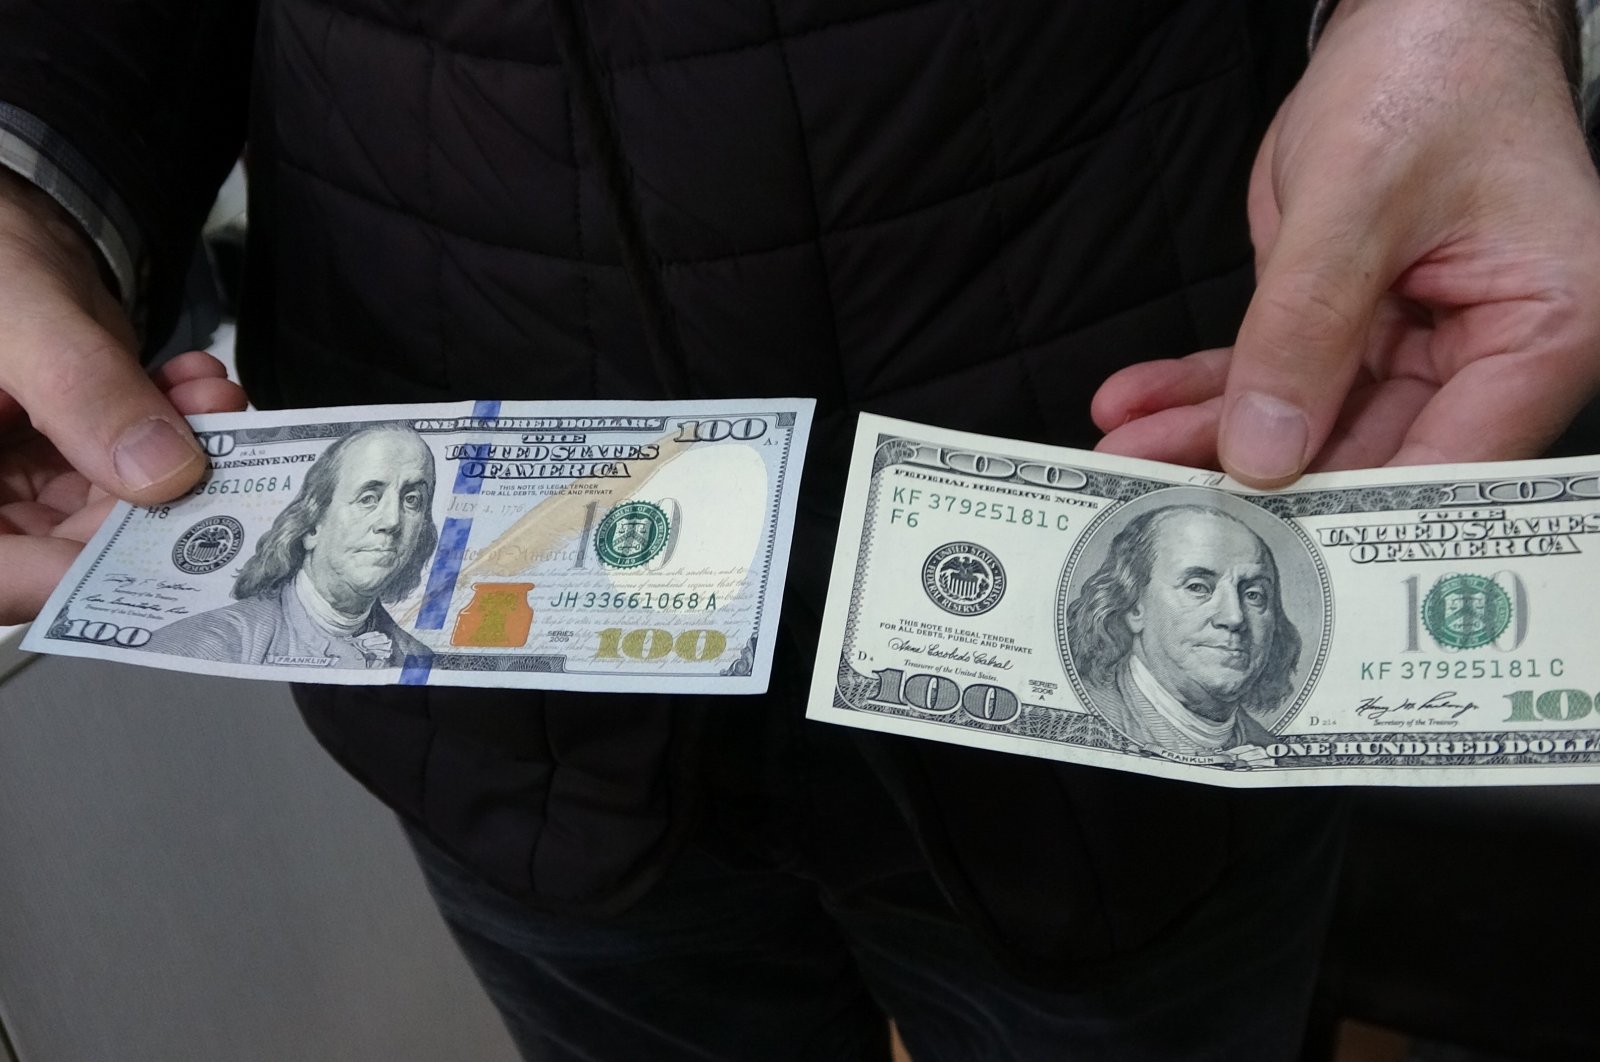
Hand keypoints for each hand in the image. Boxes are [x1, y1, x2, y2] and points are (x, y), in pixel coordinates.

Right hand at [0, 169, 245, 622]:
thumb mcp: (16, 310)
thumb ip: (80, 387)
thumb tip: (165, 474)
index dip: (72, 581)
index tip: (164, 552)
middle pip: (58, 548)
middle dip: (154, 505)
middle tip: (220, 457)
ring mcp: (10, 475)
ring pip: (106, 506)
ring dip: (176, 459)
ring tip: (214, 400)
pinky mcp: (57, 449)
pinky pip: (122, 463)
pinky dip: (169, 427)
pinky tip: (195, 383)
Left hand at [1092, 0, 1599, 486]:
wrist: (1416, 15)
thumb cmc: (1431, 74)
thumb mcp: (1360, 195)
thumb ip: (1308, 326)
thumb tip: (1265, 454)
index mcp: (1543, 331)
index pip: (1450, 460)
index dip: (1351, 514)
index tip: (1259, 549)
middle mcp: (1490, 354)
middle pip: (1369, 455)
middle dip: (1254, 482)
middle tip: (1158, 510)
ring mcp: (1418, 345)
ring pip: (1304, 422)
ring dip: (1207, 440)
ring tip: (1120, 460)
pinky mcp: (1352, 326)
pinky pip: (1274, 375)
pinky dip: (1205, 390)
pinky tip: (1136, 405)